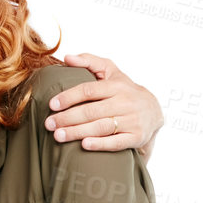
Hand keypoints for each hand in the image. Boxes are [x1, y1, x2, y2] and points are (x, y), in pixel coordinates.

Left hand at [44, 53, 163, 153]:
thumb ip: (89, 62)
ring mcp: (131, 120)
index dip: (69, 97)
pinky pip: (117, 142)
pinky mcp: (136, 137)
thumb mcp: (112, 72)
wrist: (154, 112)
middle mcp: (125, 102)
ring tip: (58, 136)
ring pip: (101, 127)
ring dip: (78, 132)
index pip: (89, 90)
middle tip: (49, 124)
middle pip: (92, 111)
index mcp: (116, 86)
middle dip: (68, 118)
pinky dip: (100, 144)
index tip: (51, 105)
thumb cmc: (125, 91)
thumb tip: (67, 57)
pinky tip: (84, 145)